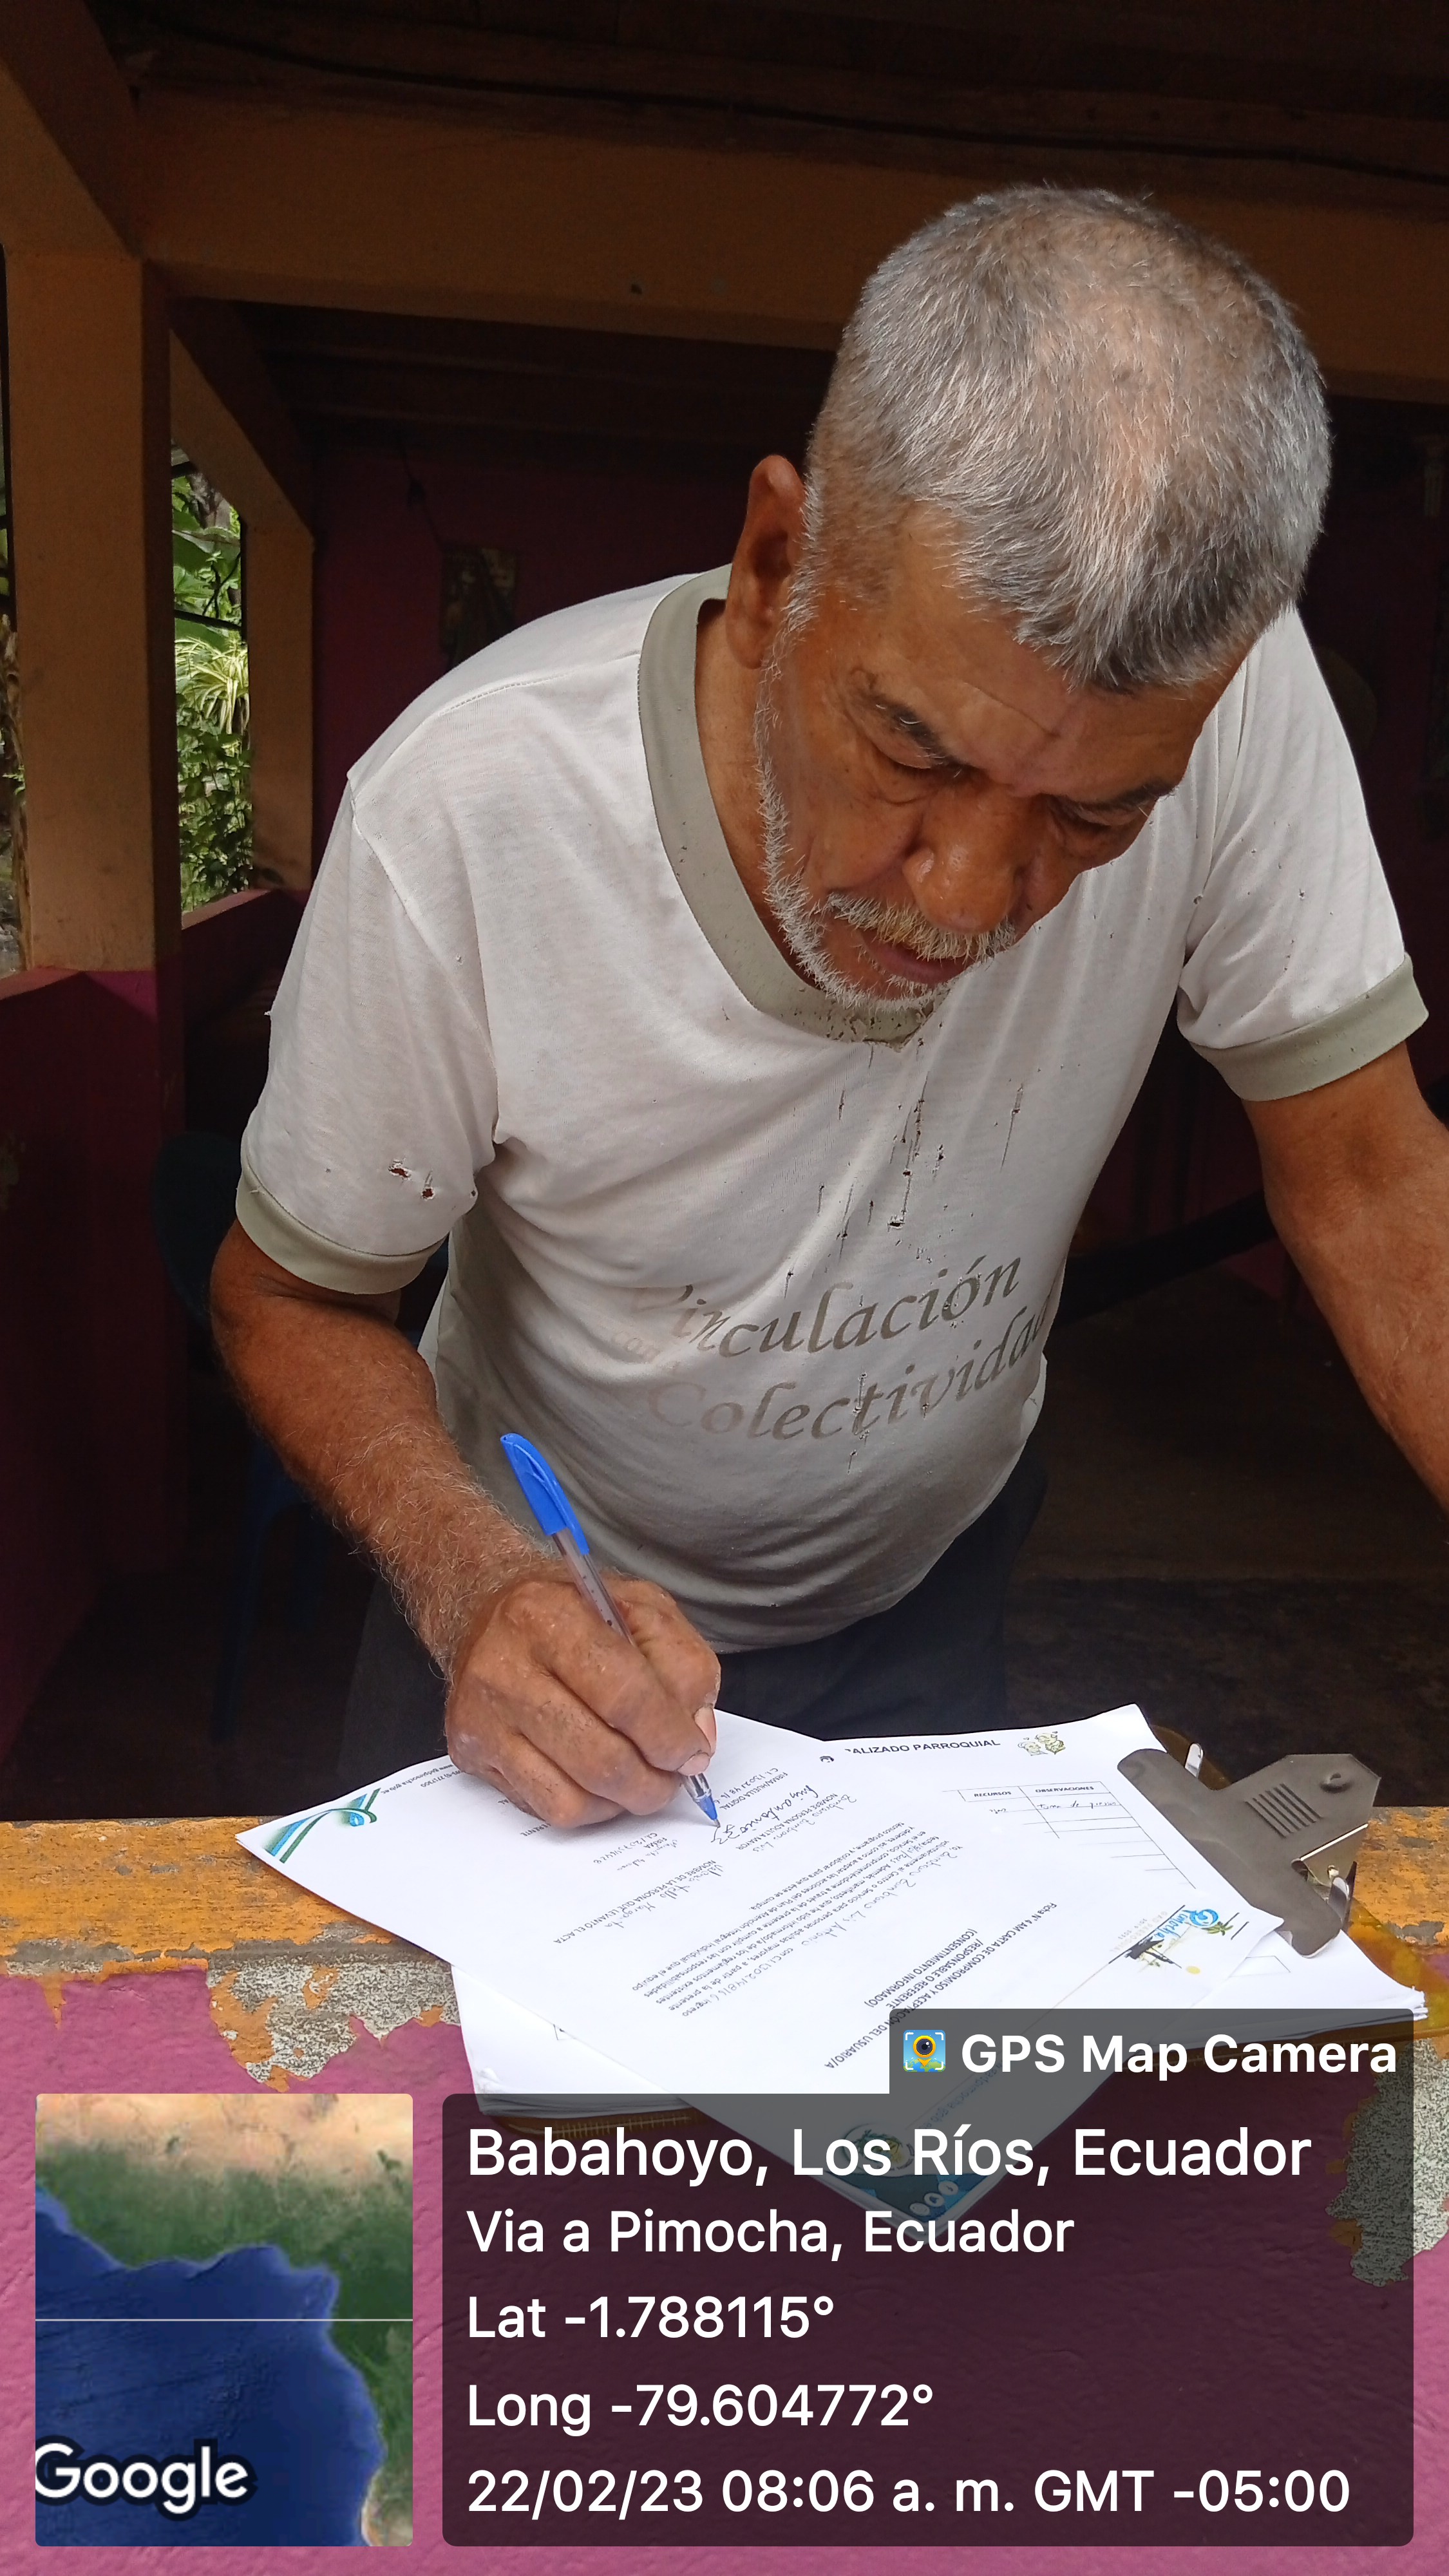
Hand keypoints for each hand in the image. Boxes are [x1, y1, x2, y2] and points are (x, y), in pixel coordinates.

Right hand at [446, 1568, 720, 1826]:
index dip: (670, 1735)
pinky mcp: (473, 1754)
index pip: (624, 1695)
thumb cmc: (571, 1611)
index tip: (693, 1751)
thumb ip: (684, 1665)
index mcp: (549, 1616)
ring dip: (624, 1801)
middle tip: (674, 1775)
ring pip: (572, 1796)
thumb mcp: (641, 1608)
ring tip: (642, 1780)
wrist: (483, 1610)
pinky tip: (602, 1783)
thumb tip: (696, 1738)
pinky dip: (589, 1809)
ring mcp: (483, 1718)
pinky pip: (546, 1808)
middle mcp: (505, 1668)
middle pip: (599, 1757)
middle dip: (654, 1781)